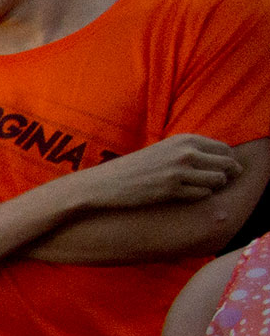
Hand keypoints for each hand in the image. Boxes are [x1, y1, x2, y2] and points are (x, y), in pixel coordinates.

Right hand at [80, 134, 239, 208]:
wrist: (108, 182)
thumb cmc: (138, 168)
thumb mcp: (166, 149)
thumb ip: (192, 150)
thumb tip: (224, 161)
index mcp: (186, 139)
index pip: (225, 150)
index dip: (228, 162)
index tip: (221, 172)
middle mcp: (186, 152)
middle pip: (227, 164)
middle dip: (228, 176)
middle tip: (217, 184)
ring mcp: (179, 171)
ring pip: (218, 180)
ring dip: (214, 188)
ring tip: (200, 190)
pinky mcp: (172, 189)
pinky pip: (202, 194)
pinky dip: (200, 196)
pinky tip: (186, 196)